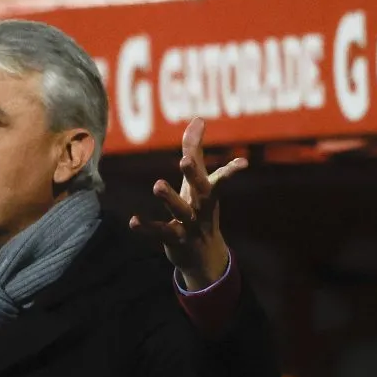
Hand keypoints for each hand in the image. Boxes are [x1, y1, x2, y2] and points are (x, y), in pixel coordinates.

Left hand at [129, 117, 246, 289]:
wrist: (203, 257)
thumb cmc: (199, 210)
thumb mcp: (198, 182)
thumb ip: (195, 151)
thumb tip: (198, 119)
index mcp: (208, 194)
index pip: (220, 179)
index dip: (231, 171)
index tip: (243, 164)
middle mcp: (202, 209)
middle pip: (201, 190)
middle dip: (194, 175)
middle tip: (184, 159)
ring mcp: (190, 226)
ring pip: (181, 212)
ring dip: (170, 199)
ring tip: (158, 185)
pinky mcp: (175, 240)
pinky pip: (160, 233)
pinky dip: (147, 228)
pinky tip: (133, 221)